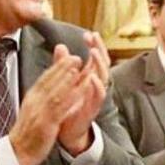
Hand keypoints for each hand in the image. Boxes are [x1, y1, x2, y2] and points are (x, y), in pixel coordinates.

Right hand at [9, 49, 84, 164]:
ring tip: (77, 68)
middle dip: (62, 68)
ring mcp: (39, 113)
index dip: (57, 67)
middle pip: (49, 82)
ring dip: (66, 79)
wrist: (17, 152)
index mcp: (31, 99)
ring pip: (55, 92)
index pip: (44, 79)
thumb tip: (48, 85)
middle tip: (75, 57)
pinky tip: (78, 92)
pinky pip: (59, 109)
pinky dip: (69, 98)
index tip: (67, 56)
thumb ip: (41, 97)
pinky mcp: (46, 124)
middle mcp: (34, 103)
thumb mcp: (32, 110)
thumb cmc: (27, 132)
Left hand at [57, 32, 110, 153]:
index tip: (89, 33)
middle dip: (100, 49)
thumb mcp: (66, 81)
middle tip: (94, 38)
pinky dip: (97, 87)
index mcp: (89, 77)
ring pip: (104, 77)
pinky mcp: (93, 107)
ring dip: (99, 64)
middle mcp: (95, 84)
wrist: (68, 131)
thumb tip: (61, 46)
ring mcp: (95, 95)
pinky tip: (92, 78)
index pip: (96, 57)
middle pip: (103, 63)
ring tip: (93, 52)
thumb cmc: (68, 106)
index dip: (94, 44)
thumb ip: (63, 64)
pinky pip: (99, 96)